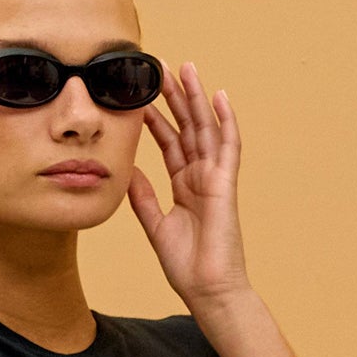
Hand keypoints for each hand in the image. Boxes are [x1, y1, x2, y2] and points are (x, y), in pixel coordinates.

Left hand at [129, 60, 248, 306]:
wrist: (206, 290)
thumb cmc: (186, 266)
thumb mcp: (155, 225)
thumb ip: (143, 197)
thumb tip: (128, 170)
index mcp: (184, 185)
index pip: (169, 142)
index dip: (156, 116)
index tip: (141, 93)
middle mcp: (201, 177)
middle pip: (187, 127)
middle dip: (175, 97)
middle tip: (162, 67)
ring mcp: (215, 179)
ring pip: (206, 129)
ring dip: (197, 98)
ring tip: (187, 69)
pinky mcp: (226, 185)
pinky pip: (228, 147)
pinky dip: (226, 121)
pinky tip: (221, 96)